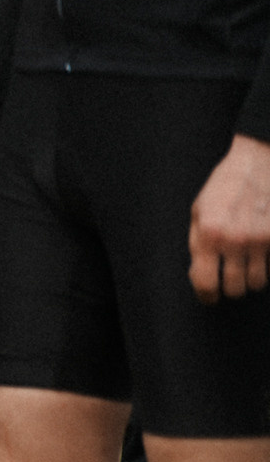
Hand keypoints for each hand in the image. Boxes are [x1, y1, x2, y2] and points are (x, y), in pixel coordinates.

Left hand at [189, 135, 269, 301]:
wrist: (255, 163)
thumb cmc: (222, 187)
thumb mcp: (198, 213)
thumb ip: (198, 244)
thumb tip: (199, 273)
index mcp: (209, 236)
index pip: (206, 283)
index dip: (207, 296)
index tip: (209, 298)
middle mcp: (235, 241)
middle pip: (235, 288)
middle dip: (230, 289)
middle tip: (228, 283)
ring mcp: (261, 239)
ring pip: (258, 282)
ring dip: (250, 280)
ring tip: (245, 270)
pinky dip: (267, 266)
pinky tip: (260, 256)